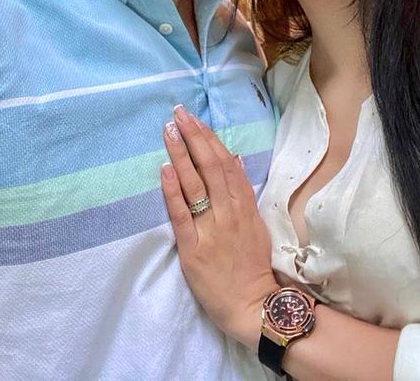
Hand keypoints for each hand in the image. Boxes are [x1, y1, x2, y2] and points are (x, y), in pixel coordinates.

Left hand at [160, 104, 278, 346]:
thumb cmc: (252, 266)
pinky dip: (173, 190)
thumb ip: (243, 192)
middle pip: (210, 166)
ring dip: (181, 155)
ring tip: (168, 131)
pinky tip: (165, 169)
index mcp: (245, 206)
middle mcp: (229, 213)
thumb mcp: (255, 223)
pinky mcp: (194, 249)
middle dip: (193, 137)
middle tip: (178, 114)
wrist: (252, 305)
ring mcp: (212, 229)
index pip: (226, 163)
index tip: (194, 119)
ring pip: (196, 184)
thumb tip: (233, 157)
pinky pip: (182, 214)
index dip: (209, 138)